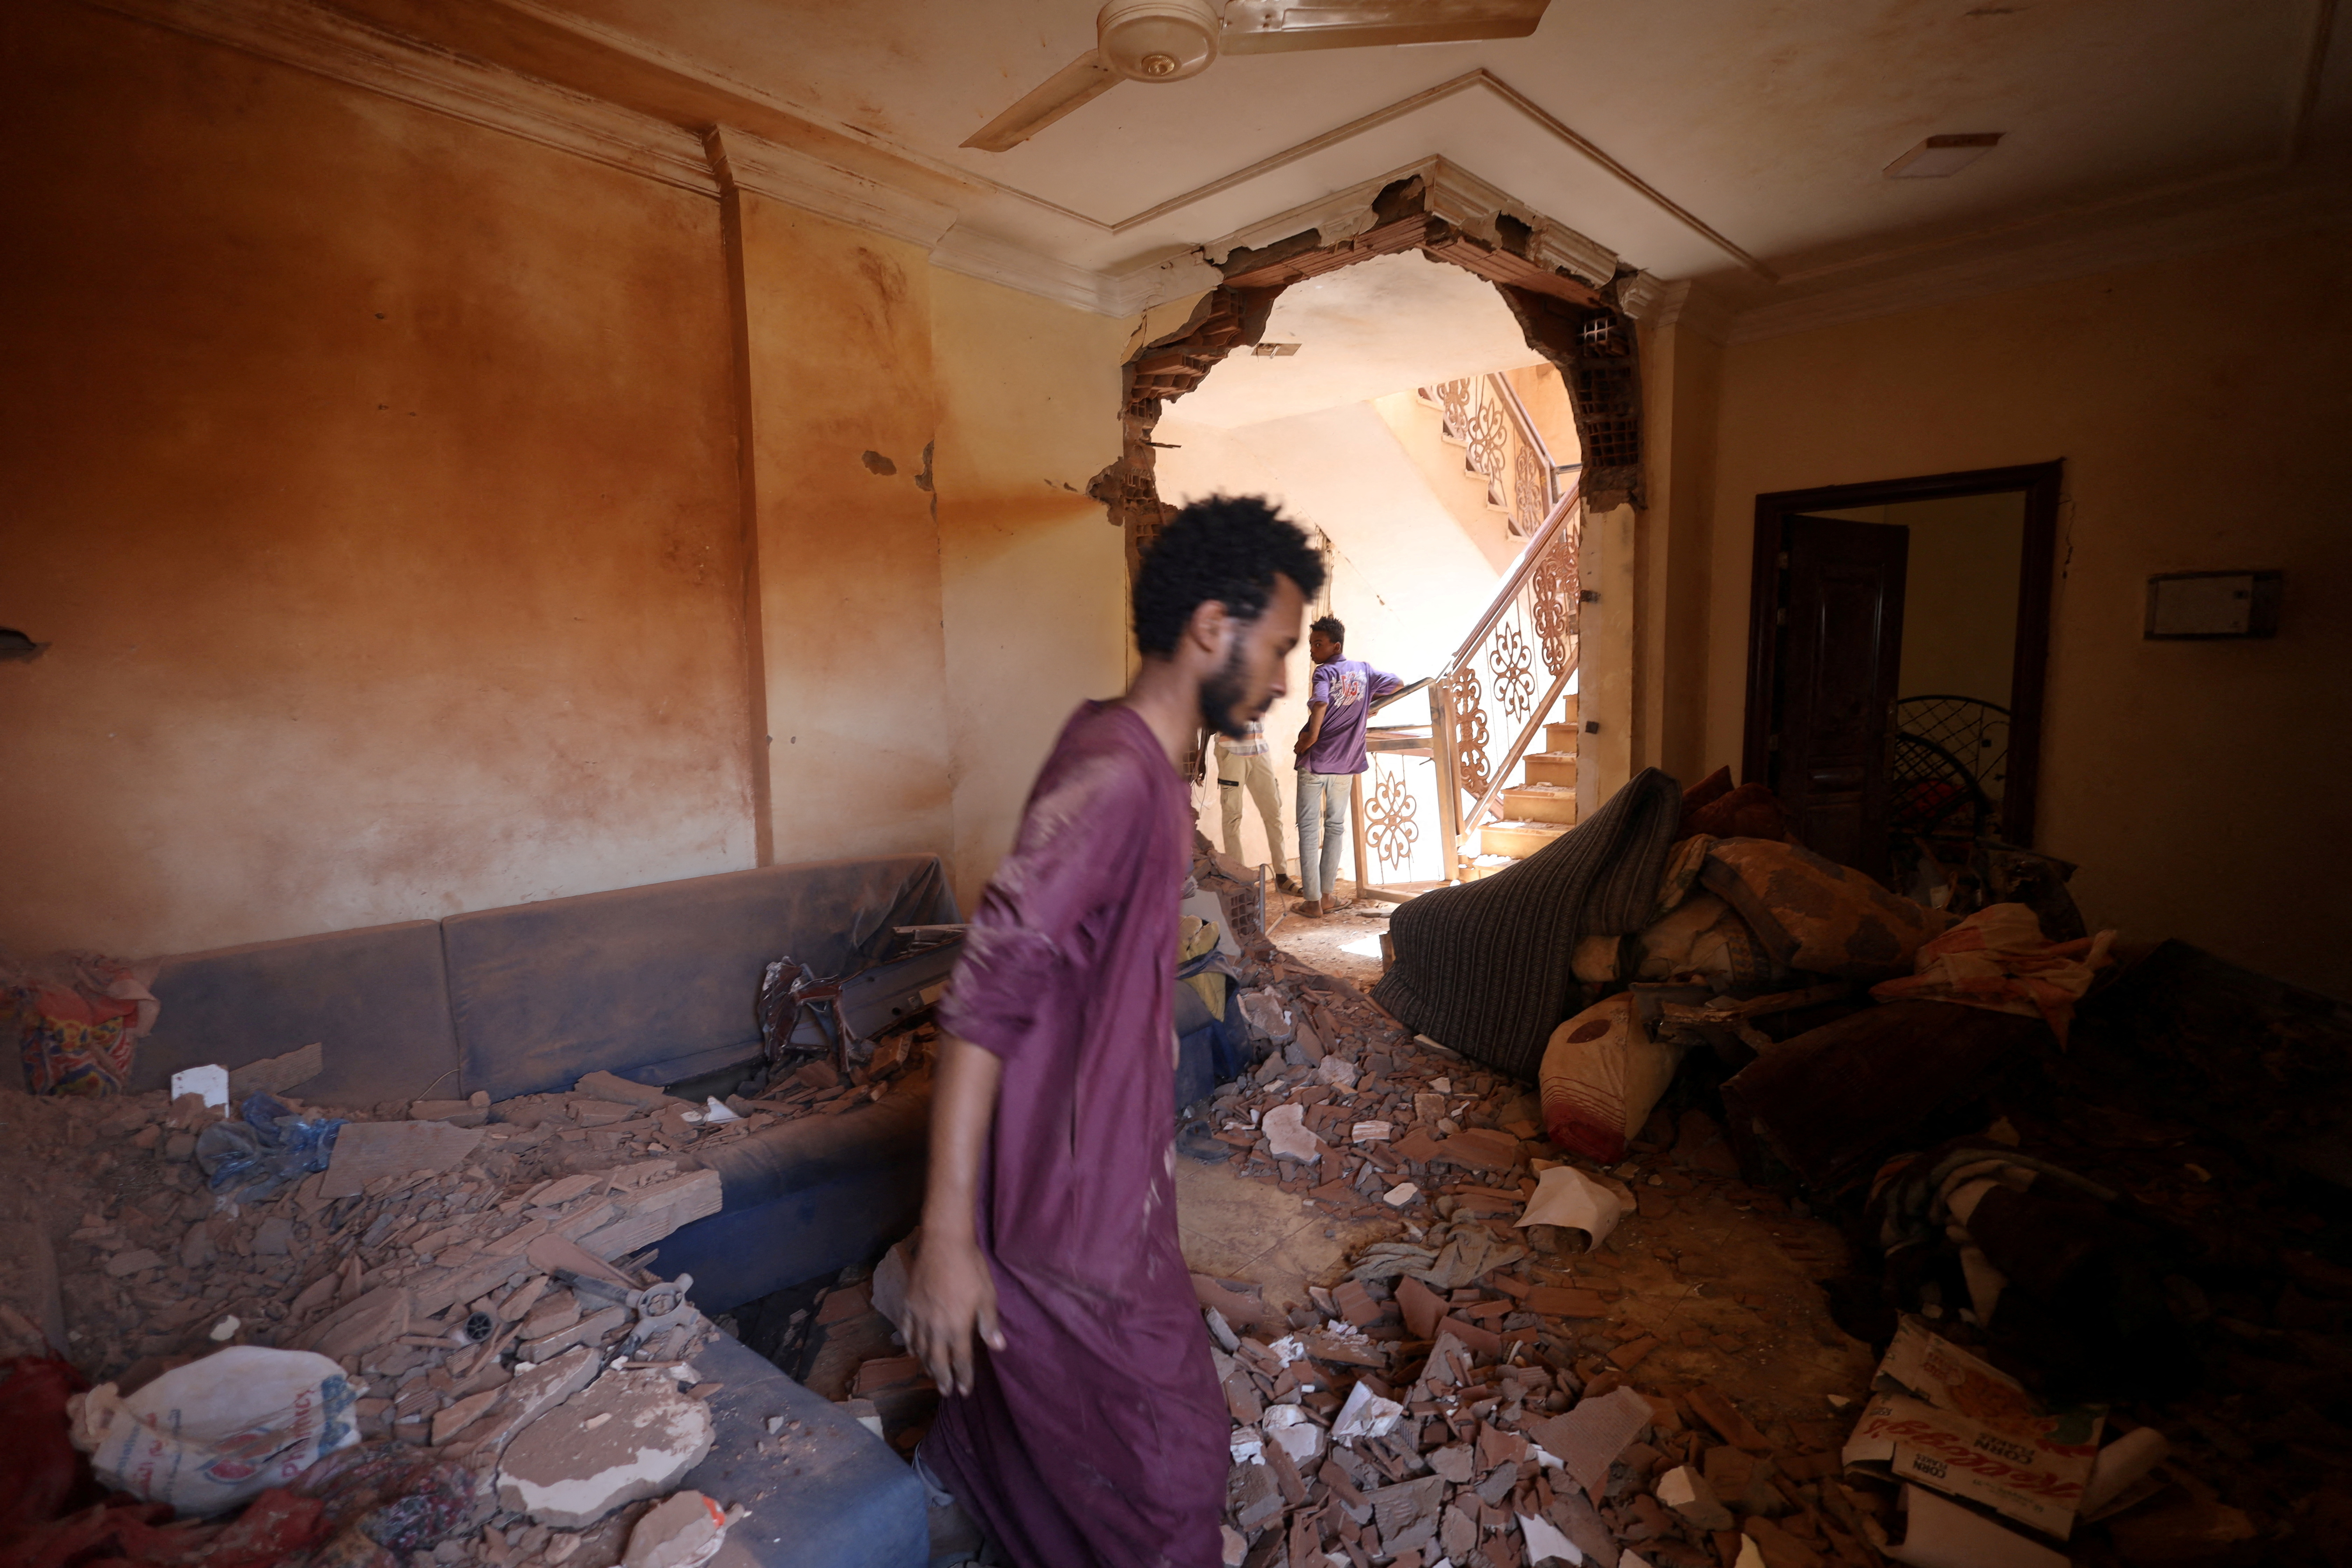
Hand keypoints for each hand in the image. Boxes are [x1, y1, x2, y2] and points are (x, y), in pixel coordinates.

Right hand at [905, 1233, 1004, 1395]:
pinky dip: (910, 1344)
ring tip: (932, 1375)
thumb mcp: (987, 1296)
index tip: (964, 1391)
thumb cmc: (971, 1268)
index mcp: (958, 1327)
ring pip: (920, 1349)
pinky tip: (912, 1351)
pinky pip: (907, 1331)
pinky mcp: (909, 1304)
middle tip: (945, 1392)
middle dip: (942, 1378)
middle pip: (938, 1360)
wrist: (944, 1243)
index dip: (963, 1378)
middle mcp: (936, 1327)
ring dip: (927, 1365)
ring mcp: (919, 1316)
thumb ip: (990, 1324)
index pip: (960, 1360)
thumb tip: (999, 1347)